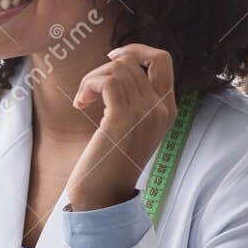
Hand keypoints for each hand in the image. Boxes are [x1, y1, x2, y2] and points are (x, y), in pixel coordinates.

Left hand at [69, 44, 176, 210]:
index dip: (135, 51)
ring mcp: (146, 114)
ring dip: (92, 79)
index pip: (162, 60)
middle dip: (104, 68)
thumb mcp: (131, 129)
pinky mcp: (124, 119)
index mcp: (167, 110)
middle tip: (89, 91)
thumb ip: (135, 103)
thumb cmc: (109, 164)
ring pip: (118, 69)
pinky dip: (89, 84)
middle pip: (134, 62)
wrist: (103, 197)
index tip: (111, 58)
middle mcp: (161, 109)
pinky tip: (81, 104)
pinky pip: (108, 80)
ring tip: (83, 101)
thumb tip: (118, 70)